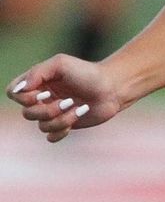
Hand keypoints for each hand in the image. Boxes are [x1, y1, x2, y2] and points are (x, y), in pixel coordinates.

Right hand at [7, 55, 127, 142]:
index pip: (14, 93)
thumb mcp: (60, 64)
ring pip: (42, 126)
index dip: (24, 97)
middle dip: (48, 110)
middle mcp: (42, 99)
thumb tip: (19, 90)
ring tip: (79, 107)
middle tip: (68, 101)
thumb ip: (36, 72)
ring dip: (61, 119)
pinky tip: (76, 119)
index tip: (43, 92)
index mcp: (38, 83)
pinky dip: (62, 131)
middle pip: (27, 114)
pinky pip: (51, 137)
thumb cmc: (87, 72)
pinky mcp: (65, 125)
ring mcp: (53, 113)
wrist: (113, 87)